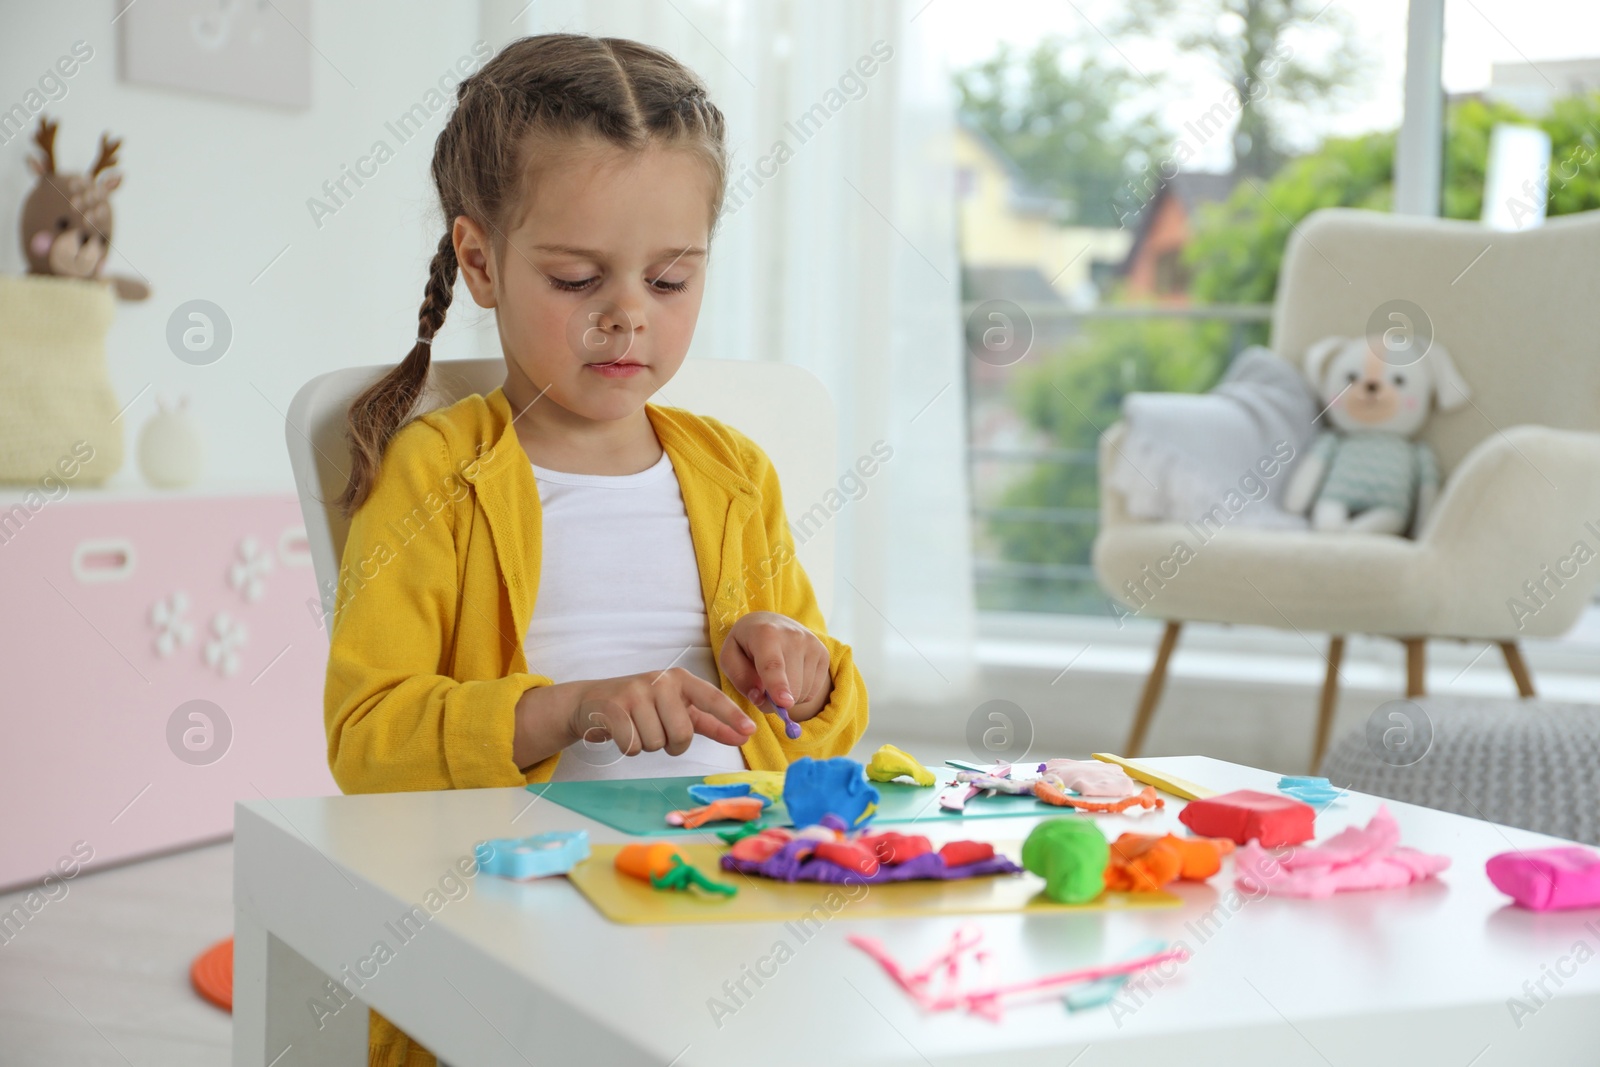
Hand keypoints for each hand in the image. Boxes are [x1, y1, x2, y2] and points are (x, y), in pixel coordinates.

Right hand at [566, 668, 755, 756]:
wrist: (592, 702)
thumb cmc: (642, 707)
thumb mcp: (677, 709)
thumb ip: (711, 723)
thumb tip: (744, 735)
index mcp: (680, 680)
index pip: (711, 697)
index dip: (731, 715)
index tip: (750, 730)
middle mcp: (660, 681)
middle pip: (682, 733)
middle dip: (672, 744)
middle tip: (658, 732)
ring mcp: (635, 692)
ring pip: (657, 742)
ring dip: (649, 745)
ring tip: (639, 728)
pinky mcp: (614, 708)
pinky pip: (634, 746)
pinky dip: (630, 747)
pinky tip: (623, 732)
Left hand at [719, 611, 832, 721]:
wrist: (772, 623)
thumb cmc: (746, 644)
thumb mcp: (729, 657)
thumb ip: (740, 678)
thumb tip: (760, 698)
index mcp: (765, 633)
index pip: (773, 664)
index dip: (777, 686)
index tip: (784, 703)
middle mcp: (793, 636)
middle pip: (791, 686)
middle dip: (775, 700)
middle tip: (762, 690)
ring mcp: (812, 644)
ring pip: (803, 692)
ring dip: (787, 697)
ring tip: (776, 679)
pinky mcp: (823, 654)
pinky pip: (813, 691)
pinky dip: (800, 693)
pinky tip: (790, 677)